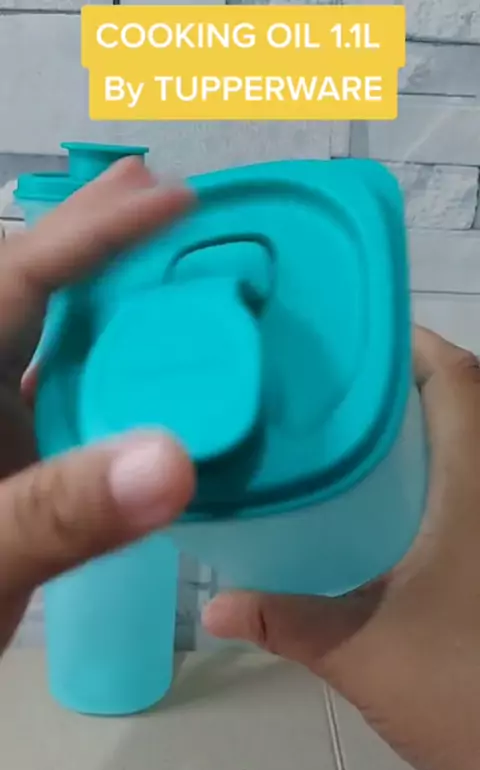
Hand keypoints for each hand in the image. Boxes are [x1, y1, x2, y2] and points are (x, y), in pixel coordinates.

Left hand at [0, 157, 194, 652]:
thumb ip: (56, 513)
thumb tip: (172, 461)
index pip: (17, 284)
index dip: (92, 233)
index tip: (167, 195)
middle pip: (27, 294)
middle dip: (90, 238)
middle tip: (158, 191)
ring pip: (50, 350)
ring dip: (107, 307)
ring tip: (166, 265)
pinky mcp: (8, 471)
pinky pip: (65, 409)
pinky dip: (111, 386)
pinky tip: (150, 379)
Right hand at [204, 327, 479, 769]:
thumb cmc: (462, 691)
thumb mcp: (362, 654)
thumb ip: (287, 622)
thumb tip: (214, 607)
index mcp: (474, 489)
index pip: (456, 380)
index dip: (411, 344)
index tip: (346, 338)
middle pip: (464, 401)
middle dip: (401, 383)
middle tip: (328, 384)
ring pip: (470, 443)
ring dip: (419, 427)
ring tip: (345, 429)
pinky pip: (467, 484)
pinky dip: (433, 472)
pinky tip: (382, 499)